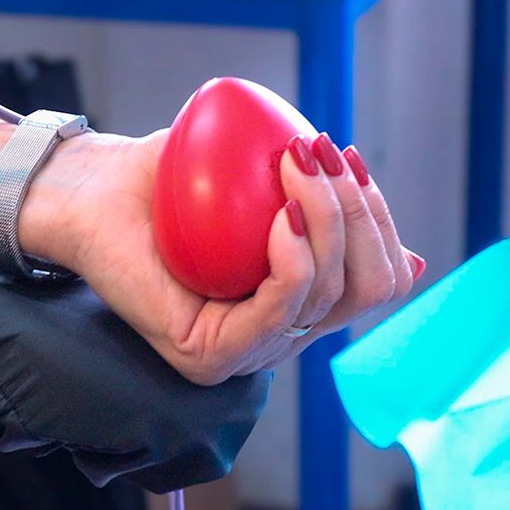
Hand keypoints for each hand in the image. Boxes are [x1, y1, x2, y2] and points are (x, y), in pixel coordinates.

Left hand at [30, 131, 422, 385]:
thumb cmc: (167, 178)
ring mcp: (244, 353)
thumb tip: (417, 260)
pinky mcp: (208, 357)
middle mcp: (277, 336)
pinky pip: (282, 310)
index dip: (379, 218)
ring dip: (327, 216)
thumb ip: (334, 217)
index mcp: (296, 304)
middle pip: (368, 288)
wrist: (92, 191)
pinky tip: (282, 216)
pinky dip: (295, 258)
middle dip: (360, 211)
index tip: (345, 157)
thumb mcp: (266, 184)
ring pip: (330, 295)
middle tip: (318, 153)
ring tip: (294, 162)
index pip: (378, 281)